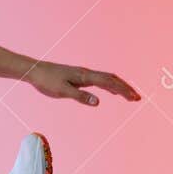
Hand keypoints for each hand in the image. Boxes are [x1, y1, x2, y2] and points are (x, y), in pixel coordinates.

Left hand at [26, 61, 140, 106]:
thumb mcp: (62, 91)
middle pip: (112, 79)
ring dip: (119, 87)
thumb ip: (80, 97)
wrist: (35, 71)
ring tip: (129, 95)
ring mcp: (83, 74)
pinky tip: (111, 91)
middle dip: (125, 88)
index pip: (109, 83)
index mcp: (85, 76)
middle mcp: (86, 73)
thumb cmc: (47, 81)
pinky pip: (98, 80)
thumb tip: (98, 102)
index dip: (123, 90)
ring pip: (106, 79)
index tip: (134, 98)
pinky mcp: (78, 77)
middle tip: (137, 98)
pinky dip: (109, 85)